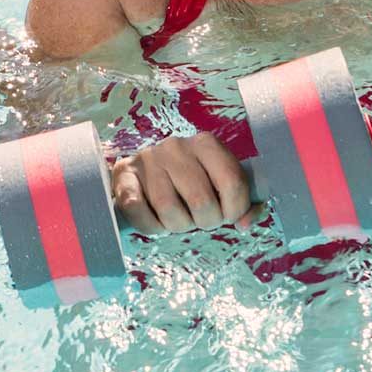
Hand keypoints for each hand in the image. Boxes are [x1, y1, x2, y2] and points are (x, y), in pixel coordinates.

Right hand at [109, 134, 257, 234]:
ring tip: (178, 221)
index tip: (228, 217)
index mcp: (206, 144)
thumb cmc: (189, 183)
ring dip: (177, 226)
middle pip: (201, 201)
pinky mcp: (124, 175)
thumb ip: (241, 202)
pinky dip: (151, 226)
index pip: (232, 182)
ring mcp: (148, 159)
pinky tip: (157, 222)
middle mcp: (176, 146)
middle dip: (205, 222)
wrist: (142, 173)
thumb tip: (246, 223)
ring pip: (169, 209)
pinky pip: (137, 209)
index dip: (235, 210)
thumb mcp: (218, 184)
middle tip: (200, 221)